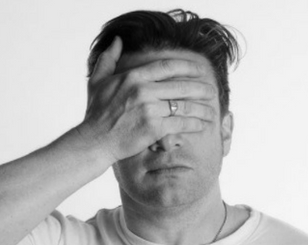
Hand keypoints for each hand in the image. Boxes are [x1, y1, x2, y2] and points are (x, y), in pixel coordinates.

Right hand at [76, 36, 217, 163]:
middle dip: (201, 88)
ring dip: (202, 109)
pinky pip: (181, 124)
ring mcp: (149, 110)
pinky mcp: (154, 129)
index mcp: (133, 76)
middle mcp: (143, 91)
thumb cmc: (96, 112)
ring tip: (212, 110)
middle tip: (211, 91)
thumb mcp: (97, 81)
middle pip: (181, 86)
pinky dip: (194, 124)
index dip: (187, 67)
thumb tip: (118, 41)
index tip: (199, 69)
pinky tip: (202, 124)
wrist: (95, 141)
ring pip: (184, 106)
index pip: (167, 67)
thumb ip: (108, 59)